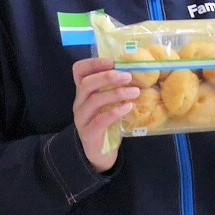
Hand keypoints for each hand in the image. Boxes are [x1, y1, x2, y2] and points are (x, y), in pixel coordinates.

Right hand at [71, 57, 137, 173]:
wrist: (99, 153)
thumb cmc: (105, 124)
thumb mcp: (107, 104)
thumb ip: (113, 89)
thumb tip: (135, 71)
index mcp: (83, 93)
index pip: (79, 71)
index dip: (93, 63)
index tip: (112, 61)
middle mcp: (79, 103)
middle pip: (86, 84)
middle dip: (107, 77)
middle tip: (128, 76)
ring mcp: (81, 119)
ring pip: (94, 100)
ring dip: (116, 93)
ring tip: (135, 92)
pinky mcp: (88, 133)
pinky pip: (100, 120)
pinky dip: (115, 111)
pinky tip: (128, 107)